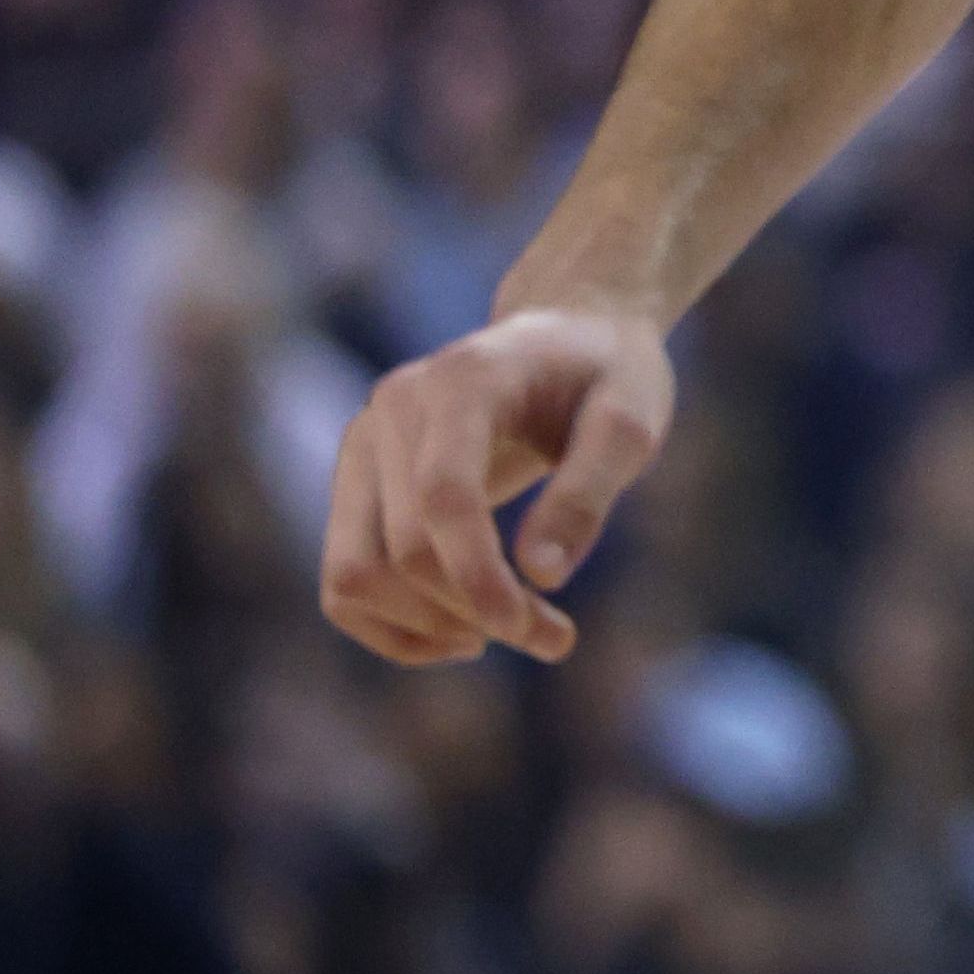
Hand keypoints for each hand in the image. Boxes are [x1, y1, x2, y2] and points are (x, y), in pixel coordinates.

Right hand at [317, 304, 676, 664]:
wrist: (569, 335)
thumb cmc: (609, 377)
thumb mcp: (630, 422)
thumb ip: (588, 491)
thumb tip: (541, 576)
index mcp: (463, 380)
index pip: (444, 497)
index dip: (479, 577)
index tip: (537, 632)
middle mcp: (394, 407)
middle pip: (403, 548)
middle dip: (476, 611)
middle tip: (556, 637)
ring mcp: (363, 443)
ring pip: (354, 574)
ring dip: (428, 628)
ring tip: (513, 633)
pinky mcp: (355, 482)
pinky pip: (344, 578)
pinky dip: (392, 625)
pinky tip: (462, 635)